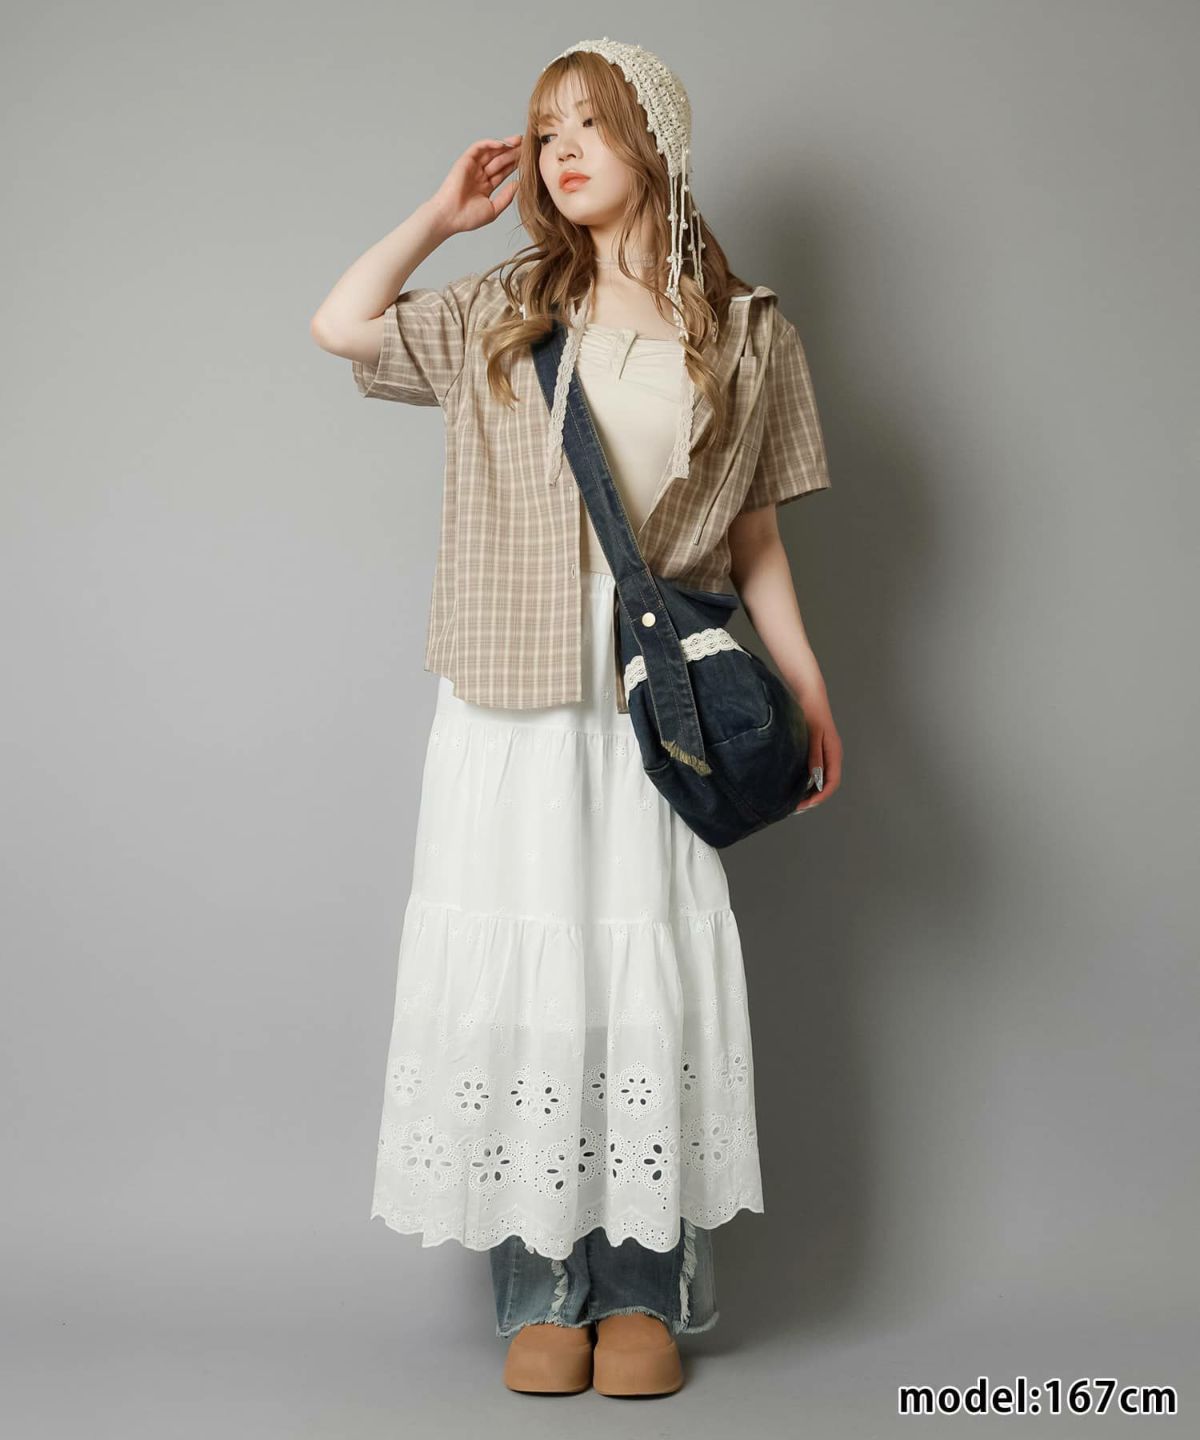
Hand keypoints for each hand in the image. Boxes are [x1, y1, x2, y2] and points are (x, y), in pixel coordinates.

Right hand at [429, 135, 522, 235]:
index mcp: (485, 186)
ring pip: (491, 152)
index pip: (503, 172)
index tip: (528, 160)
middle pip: (499, 160)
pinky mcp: (465, 161)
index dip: (514, 165)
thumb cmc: (468, 217)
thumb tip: (518, 184)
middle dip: (512, 153)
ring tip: (519, 141)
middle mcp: (479, 175)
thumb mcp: (493, 209)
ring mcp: (472, 167)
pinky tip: (503, 144)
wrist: (450, 216)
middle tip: (527, 146)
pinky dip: (490, 144)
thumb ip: (506, 197)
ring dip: (504, 145)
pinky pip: (479, 148)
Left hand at [792, 690, 841, 813]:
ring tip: (794, 799)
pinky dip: (807, 780)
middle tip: (796, 807)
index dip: (820, 797)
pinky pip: (815, 770)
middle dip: (813, 797)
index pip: (832, 782)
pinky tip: (794, 783)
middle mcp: (832, 755)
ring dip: (810, 790)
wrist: (810, 694)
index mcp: (834, 753)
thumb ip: (814, 756)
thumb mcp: (812, 735)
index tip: (805, 805)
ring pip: (821, 778)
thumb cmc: (811, 712)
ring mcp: (825, 753)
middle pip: (827, 784)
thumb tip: (815, 778)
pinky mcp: (817, 749)